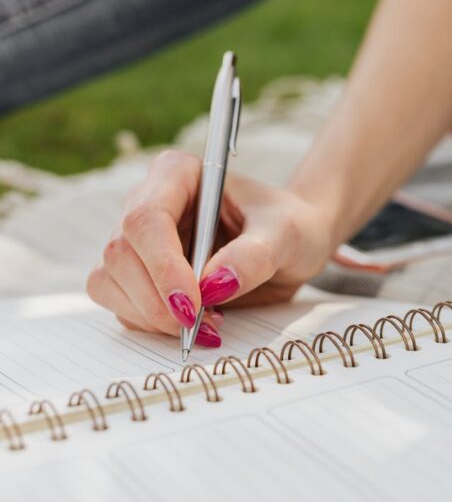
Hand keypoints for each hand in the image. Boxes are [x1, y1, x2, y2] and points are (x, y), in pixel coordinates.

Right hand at [86, 150, 334, 344]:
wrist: (292, 244)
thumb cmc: (290, 226)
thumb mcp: (287, 234)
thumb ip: (255, 255)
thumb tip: (214, 284)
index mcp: (178, 174)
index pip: (146, 218)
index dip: (163, 266)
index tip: (193, 304)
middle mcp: (148, 202)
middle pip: (121, 254)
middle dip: (157, 301)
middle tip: (203, 326)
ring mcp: (138, 240)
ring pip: (110, 282)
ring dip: (152, 317)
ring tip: (208, 325)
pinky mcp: (139, 275)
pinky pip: (122, 306)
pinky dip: (152, 325)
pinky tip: (196, 324)